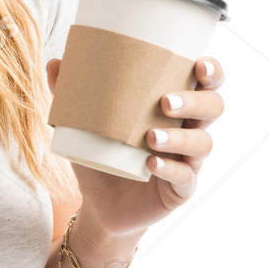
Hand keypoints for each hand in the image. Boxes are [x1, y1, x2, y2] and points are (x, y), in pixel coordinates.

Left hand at [45, 55, 225, 235]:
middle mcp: (189, 130)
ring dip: (180, 138)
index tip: (198, 64)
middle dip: (195, 101)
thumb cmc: (101, 156)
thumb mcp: (83, 125)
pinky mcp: (181, 190)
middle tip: (165, 102)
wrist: (99, 205)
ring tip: (151, 137)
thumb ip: (72, 94)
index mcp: (175, 107)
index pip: (207, 82)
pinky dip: (171, 169)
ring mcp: (188, 161)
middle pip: (214, 107)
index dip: (212, 71)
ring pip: (203, 143)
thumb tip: (54, 62)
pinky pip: (186, 178)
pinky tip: (152, 165)